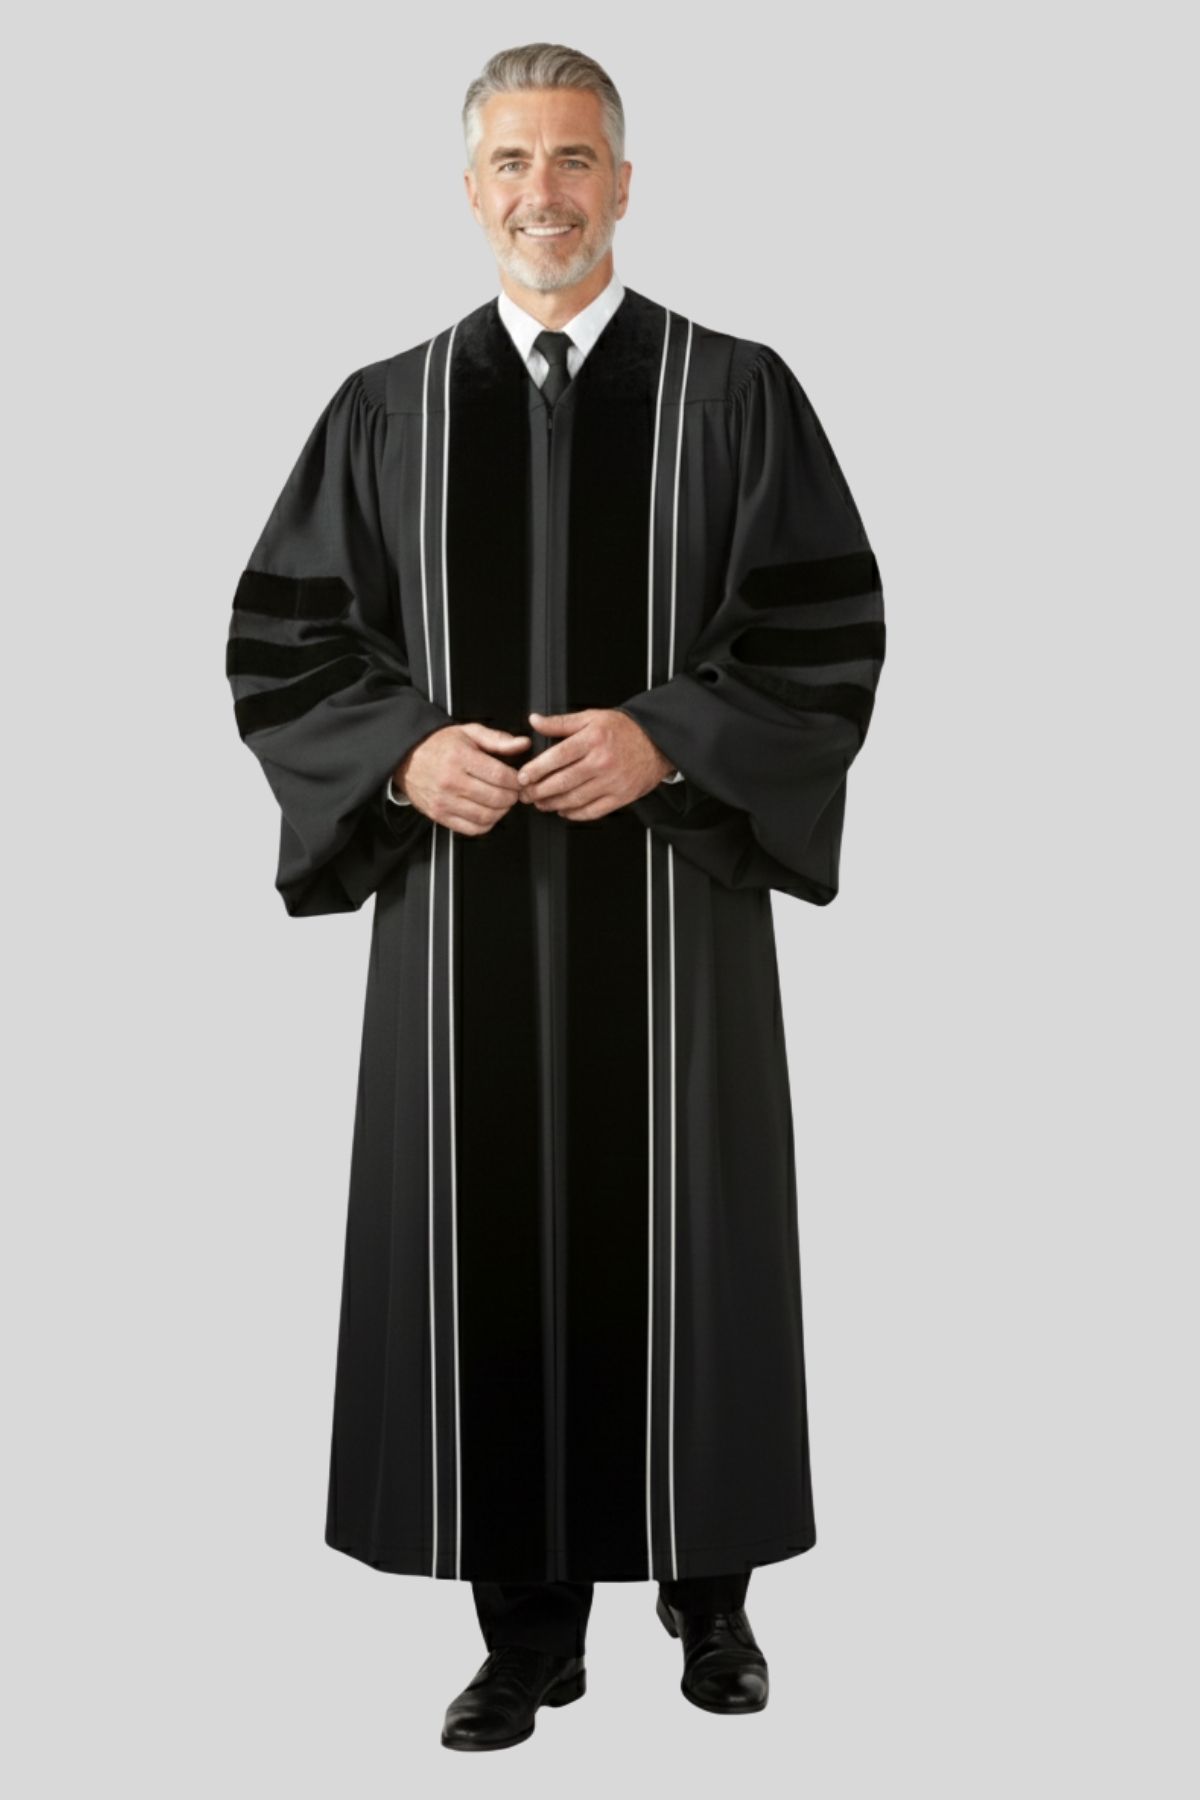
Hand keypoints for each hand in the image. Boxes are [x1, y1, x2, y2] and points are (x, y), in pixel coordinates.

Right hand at [393, 723, 530, 834]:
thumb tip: (522, 744)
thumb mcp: (469, 733)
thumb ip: (498, 739)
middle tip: (513, 791)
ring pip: (486, 816)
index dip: (517, 781)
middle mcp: (451, 781)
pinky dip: (486, 824)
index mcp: (460, 757)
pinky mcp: (440, 815)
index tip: (519, 779)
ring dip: (501, 811)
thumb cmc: (438, 745)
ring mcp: (444, 801)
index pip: (500, 776)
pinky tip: (488, 812)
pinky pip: (472, 829)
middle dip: (512, 796)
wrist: (407, 757)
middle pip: (496, 798)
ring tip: (502, 801)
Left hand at [516, 709, 672, 820]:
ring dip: (552, 804)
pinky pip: (593, 811)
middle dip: (539, 791)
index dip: (536, 769)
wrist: (657, 743)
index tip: (522, 777)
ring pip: (575, 798)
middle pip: (563, 781)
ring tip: (540, 802)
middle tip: (526, 794)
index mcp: (593, 739)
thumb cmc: (624, 730)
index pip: (557, 757)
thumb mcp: (591, 718)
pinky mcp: (621, 797)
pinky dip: (574, 814)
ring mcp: (612, 782)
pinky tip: (564, 810)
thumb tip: (535, 721)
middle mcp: (602, 761)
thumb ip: (561, 722)